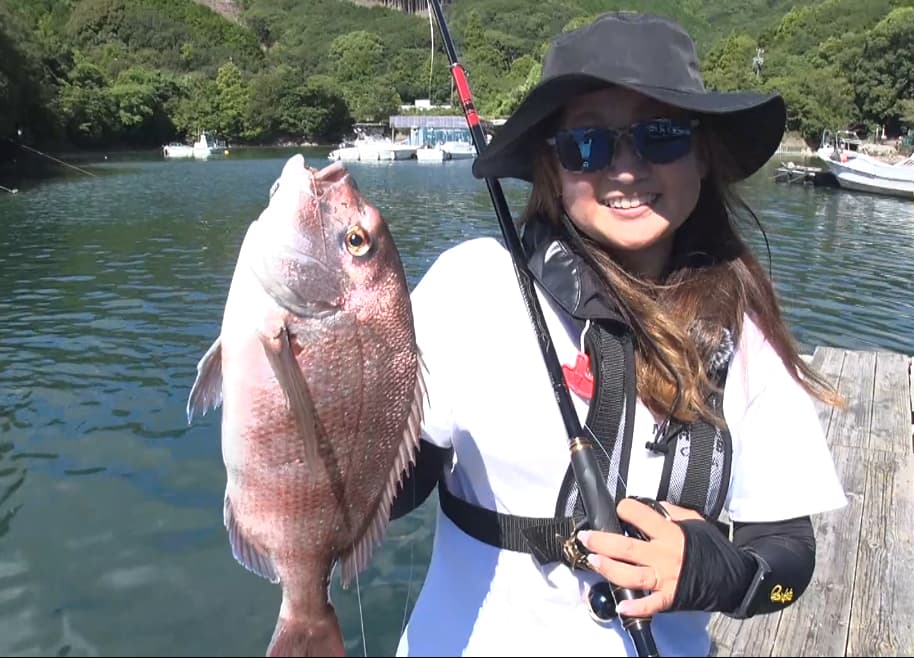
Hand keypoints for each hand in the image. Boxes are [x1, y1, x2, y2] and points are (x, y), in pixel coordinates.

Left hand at [577, 498, 702, 616]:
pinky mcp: (669, 597)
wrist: (732, 576)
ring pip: (630, 575)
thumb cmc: (712, 548)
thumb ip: (673, 511)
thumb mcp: (695, 520)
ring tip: (593, 560)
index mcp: (670, 533)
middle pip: (626, 548)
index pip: (640, 516)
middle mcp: (664, 555)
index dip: (626, 509)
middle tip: (586, 537)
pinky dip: (635, 607)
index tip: (619, 508)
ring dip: (608, 568)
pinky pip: (650, 604)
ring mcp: (665, 578)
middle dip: (601, 542)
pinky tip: (621, 606)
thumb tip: (655, 505)